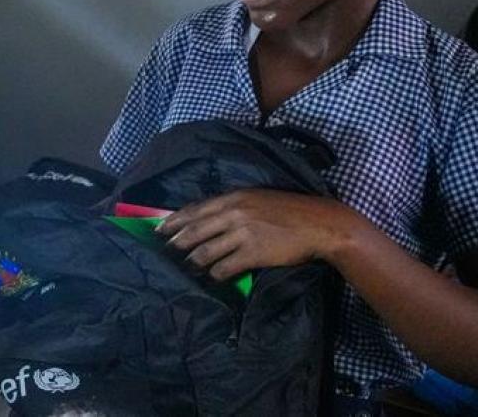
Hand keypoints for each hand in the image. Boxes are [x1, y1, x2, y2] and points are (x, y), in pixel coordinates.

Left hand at [158, 189, 360, 280]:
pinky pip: (223, 267)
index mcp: (233, 198)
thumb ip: (232, 206)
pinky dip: (214, 275)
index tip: (158, 230)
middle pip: (193, 231)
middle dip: (175, 244)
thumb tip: (208, 218)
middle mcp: (233, 213)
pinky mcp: (252, 254)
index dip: (173, 222)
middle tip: (165, 253)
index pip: (193, 210)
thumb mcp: (256, 199)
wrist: (319, 224)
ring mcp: (242, 234)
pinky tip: (212, 278)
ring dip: (192, 263)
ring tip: (186, 269)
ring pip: (204, 252)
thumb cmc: (289, 211)